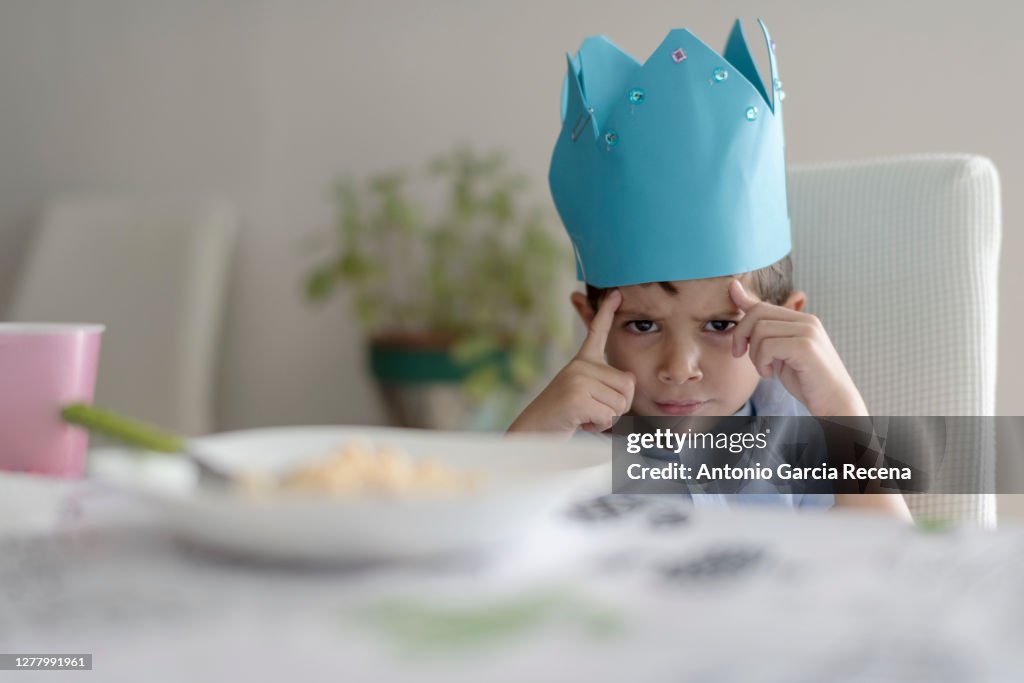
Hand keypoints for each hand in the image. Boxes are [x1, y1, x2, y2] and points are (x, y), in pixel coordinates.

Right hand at [507, 289, 635, 435]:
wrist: (532, 433)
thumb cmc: (563, 417)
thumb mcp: (584, 394)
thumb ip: (605, 384)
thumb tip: (630, 380)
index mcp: (582, 362)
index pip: (597, 332)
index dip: (607, 312)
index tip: (616, 293)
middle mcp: (580, 365)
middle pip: (628, 385)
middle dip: (617, 406)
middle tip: (591, 410)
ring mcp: (577, 379)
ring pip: (621, 403)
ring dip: (607, 418)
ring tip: (582, 415)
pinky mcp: (577, 397)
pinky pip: (609, 416)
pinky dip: (598, 426)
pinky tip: (578, 421)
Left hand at [729, 280, 867, 416]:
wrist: (834, 402)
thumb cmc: (806, 380)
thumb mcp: (780, 353)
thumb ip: (764, 333)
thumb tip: (740, 299)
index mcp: (802, 320)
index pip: (763, 305)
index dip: (742, 305)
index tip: (731, 299)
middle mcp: (807, 321)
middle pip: (758, 313)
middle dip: (741, 334)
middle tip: (740, 354)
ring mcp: (808, 332)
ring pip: (760, 330)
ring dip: (754, 354)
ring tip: (765, 368)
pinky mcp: (805, 347)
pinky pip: (767, 346)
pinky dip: (761, 362)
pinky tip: (770, 374)